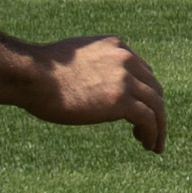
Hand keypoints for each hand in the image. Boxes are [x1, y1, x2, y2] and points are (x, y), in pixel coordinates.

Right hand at [27, 34, 168, 151]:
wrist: (32, 76)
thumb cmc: (40, 72)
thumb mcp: (73, 58)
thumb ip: (91, 65)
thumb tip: (90, 83)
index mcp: (115, 46)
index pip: (142, 71)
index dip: (144, 93)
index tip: (139, 110)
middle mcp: (125, 58)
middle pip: (154, 88)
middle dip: (154, 110)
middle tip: (149, 130)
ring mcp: (125, 79)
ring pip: (156, 105)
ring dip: (159, 127)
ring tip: (154, 145)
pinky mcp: (121, 100)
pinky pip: (149, 119)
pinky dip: (153, 134)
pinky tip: (148, 146)